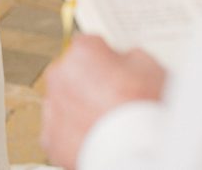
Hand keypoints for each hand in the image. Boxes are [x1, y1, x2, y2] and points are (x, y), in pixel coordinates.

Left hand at [40, 35, 165, 168]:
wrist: (140, 155)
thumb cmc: (147, 112)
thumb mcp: (150, 66)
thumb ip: (127, 56)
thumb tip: (122, 61)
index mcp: (83, 53)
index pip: (89, 46)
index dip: (106, 59)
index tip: (114, 69)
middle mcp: (60, 76)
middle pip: (72, 74)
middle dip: (89, 84)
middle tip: (114, 100)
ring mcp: (53, 108)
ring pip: (64, 103)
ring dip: (80, 109)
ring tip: (108, 123)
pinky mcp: (51, 138)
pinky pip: (61, 131)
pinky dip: (75, 135)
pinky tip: (97, 138)